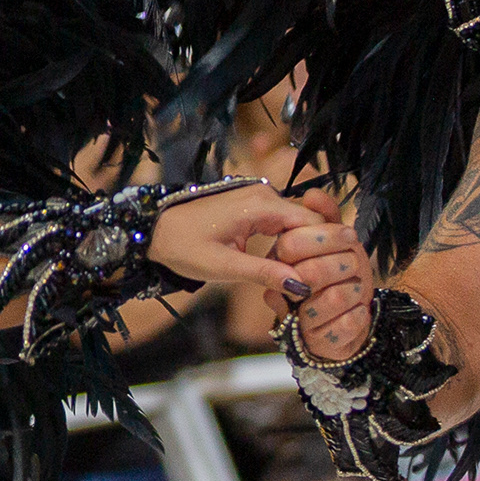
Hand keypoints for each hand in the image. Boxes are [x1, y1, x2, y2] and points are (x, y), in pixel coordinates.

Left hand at [146, 183, 318, 294]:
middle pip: (308, 221)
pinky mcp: (253, 206)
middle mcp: (264, 194)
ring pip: (297, 223)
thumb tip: (301, 286)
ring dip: (302, 249)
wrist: (156, 230)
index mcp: (260, 204)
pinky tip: (283, 265)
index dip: (323, 249)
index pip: (312, 222)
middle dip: (315, 250)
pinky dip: (288, 242)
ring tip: (300, 278)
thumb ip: (264, 273)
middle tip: (313, 282)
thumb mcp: (223, 266)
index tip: (323, 277)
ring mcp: (259, 197)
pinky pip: (282, 222)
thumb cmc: (183, 247)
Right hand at [272, 189, 375, 363]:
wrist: (351, 319)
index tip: (350, 236)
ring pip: (330, 299)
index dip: (324, 237)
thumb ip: (326, 217)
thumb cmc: (340, 276)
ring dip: (353, 290)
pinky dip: (357, 316)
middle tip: (355, 263)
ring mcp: (297, 320)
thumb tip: (311, 194)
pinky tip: (359, 311)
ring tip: (357, 288)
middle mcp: (282, 292)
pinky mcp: (315, 343)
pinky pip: (341, 327)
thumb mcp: (339, 243)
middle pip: (310, 272)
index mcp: (281, 263)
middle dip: (343, 263)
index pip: (291, 245)